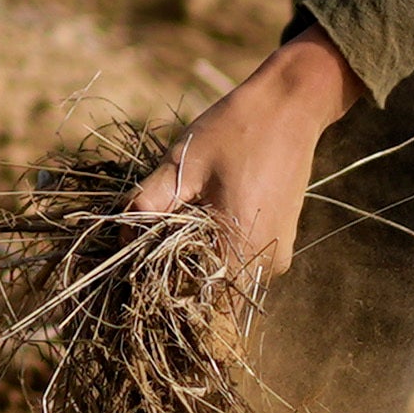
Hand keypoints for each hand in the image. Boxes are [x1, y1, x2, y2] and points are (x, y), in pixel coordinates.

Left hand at [130, 27, 365, 283]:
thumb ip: (149, 205)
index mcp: (240, 250)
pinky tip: (200, 220)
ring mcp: (276, 255)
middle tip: (151, 248)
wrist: (291, 105)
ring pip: (227, 280)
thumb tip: (122, 238)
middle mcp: (265, 265)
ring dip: (198, 264)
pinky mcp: (279, 240)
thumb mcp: (182, 164)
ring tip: (175, 229)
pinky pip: (241, 261)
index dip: (168, 299)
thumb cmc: (236, 131)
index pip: (200, 307)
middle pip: (213, 297)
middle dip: (179, 280)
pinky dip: (218, 250)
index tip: (143, 279)